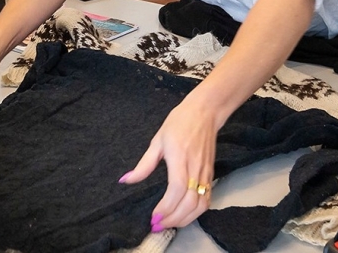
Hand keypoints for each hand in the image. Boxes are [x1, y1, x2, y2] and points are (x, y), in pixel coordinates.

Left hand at [119, 94, 224, 230]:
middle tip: (158, 225)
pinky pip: (207, 200)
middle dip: (173, 218)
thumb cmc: (179, 124)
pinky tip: (183, 216)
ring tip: (169, 223)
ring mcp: (205, 173)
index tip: (154, 217)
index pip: (177, 188)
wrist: (205, 113)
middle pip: (190, 202)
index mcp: (180, 158)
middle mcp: (195, 168)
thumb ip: (143, 165)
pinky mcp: (211, 176)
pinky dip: (196, 213)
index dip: (167, 206)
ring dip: (185, 219)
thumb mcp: (157, 141)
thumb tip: (126, 180)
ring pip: (201, 204)